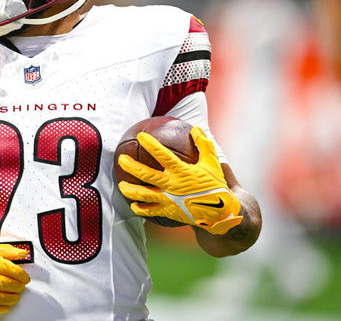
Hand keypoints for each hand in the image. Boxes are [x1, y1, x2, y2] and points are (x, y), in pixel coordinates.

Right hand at [0, 243, 29, 314]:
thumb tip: (22, 253)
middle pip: (2, 284)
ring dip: (9, 299)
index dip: (19, 275)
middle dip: (16, 287)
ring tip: (15, 297)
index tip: (25, 278)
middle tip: (22, 288)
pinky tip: (4, 307)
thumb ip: (4, 250)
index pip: (5, 268)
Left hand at [117, 126, 242, 234]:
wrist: (220, 213)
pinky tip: (132, 205)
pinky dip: (140, 208)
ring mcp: (168, 200)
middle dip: (131, 166)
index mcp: (182, 172)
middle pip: (146, 175)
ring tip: (120, 184)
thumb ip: (204, 145)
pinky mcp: (168, 212)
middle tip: (121, 159)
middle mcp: (172, 186)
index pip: (163, 155)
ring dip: (129, 190)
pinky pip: (150, 211)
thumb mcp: (212, 164)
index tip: (141, 136)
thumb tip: (195, 128)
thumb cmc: (215, 186)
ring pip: (143, 195)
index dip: (151, 144)